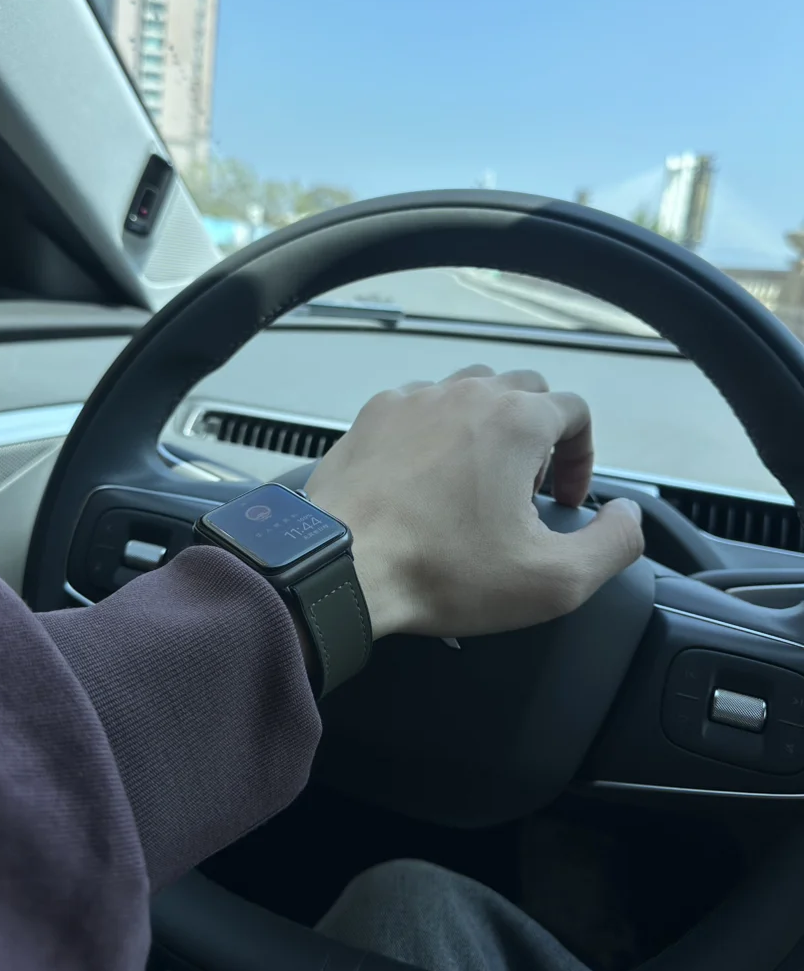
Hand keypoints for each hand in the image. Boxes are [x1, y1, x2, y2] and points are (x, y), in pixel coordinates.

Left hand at [306, 365, 643, 639]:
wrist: (339, 564)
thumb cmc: (444, 571)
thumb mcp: (555, 580)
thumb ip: (615, 544)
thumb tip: (630, 516)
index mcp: (518, 420)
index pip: (575, 412)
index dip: (583, 457)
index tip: (566, 503)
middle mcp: (468, 392)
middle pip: (525, 390)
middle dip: (539, 435)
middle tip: (526, 490)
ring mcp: (415, 398)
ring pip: (470, 390)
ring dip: (488, 425)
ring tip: (478, 479)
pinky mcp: (374, 414)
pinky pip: (421, 405)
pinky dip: (437, 430)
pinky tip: (426, 475)